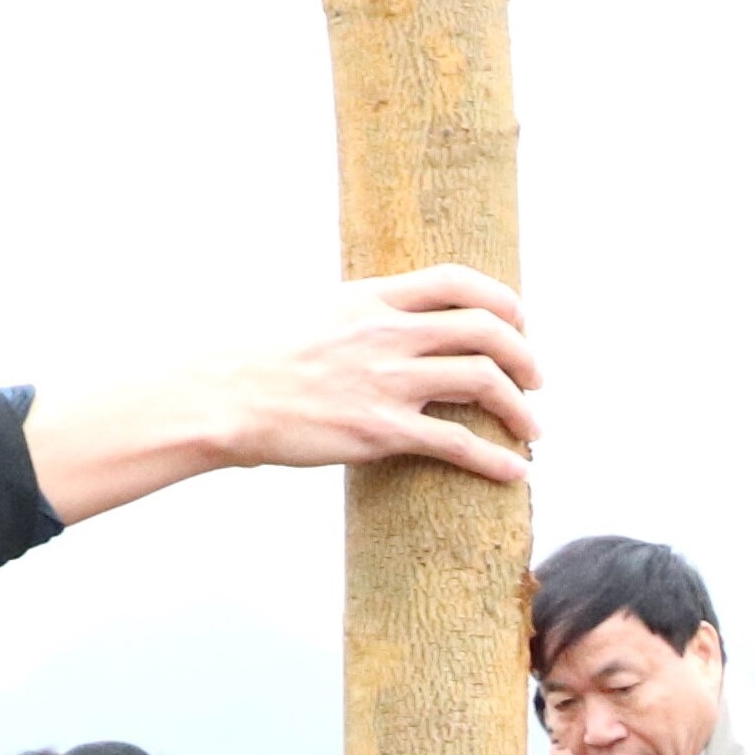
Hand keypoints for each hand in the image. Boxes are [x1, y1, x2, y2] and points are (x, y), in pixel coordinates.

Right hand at [28, 266, 541, 521]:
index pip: (457, 281)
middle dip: (525, 355)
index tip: (519, 321)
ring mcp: (387, 381)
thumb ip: (357, 316)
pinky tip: (515, 474)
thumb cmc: (255, 360)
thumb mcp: (312, 315)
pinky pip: (459, 444)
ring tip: (532, 430)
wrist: (217, 395)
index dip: (502, 298)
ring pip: (484, 380)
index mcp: (371, 299)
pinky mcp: (381, 431)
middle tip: (536, 380)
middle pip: (486, 329)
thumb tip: (383, 321)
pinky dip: (498, 460)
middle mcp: (387, 334)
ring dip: (521, 409)